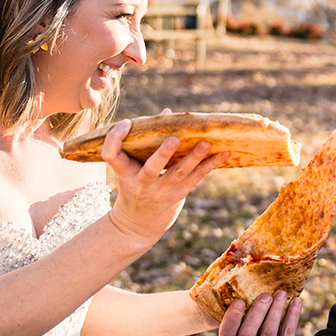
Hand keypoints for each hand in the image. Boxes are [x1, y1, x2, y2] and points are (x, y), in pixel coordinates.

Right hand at [101, 118, 229, 246]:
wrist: (138, 224)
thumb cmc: (135, 185)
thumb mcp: (132, 167)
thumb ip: (147, 141)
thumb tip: (168, 112)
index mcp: (124, 172)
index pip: (111, 155)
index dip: (115, 138)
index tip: (125, 122)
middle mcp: (141, 183)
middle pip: (151, 168)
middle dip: (163, 154)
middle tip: (174, 139)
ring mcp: (161, 191)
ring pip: (179, 173)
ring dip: (195, 157)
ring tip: (207, 143)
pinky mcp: (178, 195)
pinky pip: (196, 178)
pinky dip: (210, 164)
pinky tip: (224, 153)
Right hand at [219, 291, 310, 335]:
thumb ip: (240, 321)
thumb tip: (243, 287)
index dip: (231, 318)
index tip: (239, 301)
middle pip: (247, 334)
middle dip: (257, 311)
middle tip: (266, 295)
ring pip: (269, 332)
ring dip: (276, 309)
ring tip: (281, 293)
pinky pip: (288, 334)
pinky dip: (292, 315)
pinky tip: (296, 302)